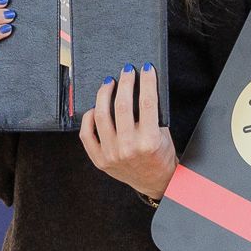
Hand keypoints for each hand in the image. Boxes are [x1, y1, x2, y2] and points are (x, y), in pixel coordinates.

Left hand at [77, 64, 176, 201]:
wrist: (155, 181)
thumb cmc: (160, 155)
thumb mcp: (163, 134)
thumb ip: (152, 114)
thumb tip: (139, 84)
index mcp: (149, 141)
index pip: (148, 102)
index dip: (147, 81)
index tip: (146, 68)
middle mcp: (129, 148)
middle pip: (122, 105)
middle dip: (125, 82)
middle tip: (127, 71)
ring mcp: (111, 155)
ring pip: (101, 116)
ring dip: (104, 94)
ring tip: (109, 83)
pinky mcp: (99, 160)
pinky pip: (86, 134)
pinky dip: (88, 118)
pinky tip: (95, 108)